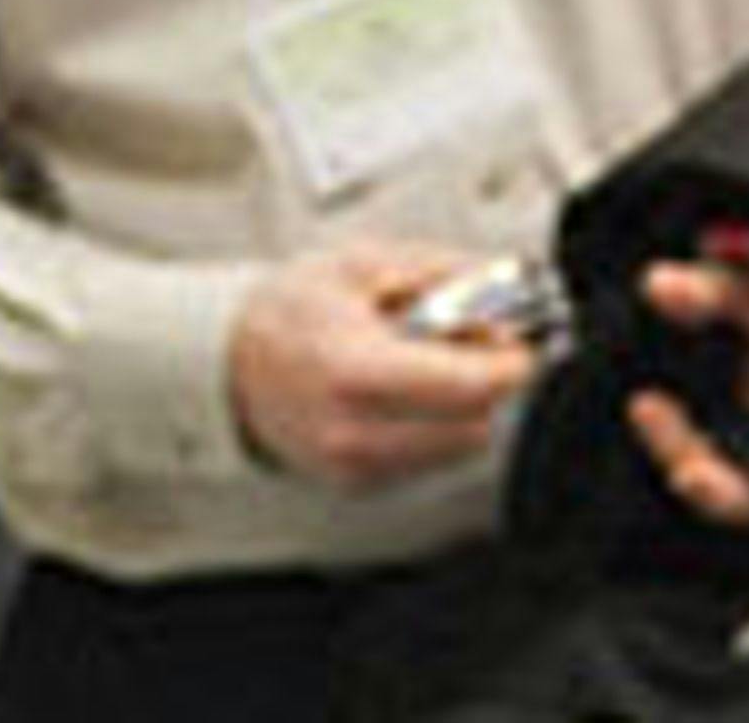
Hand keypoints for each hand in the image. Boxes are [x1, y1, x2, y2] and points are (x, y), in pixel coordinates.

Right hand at [228, 242, 540, 488]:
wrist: (230, 362)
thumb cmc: (293, 310)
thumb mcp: (365, 263)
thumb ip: (445, 274)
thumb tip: (507, 286)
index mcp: (352, 370)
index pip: (467, 388)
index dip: (509, 364)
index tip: (519, 342)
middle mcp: (352, 432)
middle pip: (475, 424)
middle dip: (489, 382)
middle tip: (476, 341)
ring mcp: (354, 467)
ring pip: (459, 447)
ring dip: (467, 407)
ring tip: (432, 362)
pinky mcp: (358, 485)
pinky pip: (431, 460)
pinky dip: (439, 426)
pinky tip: (408, 392)